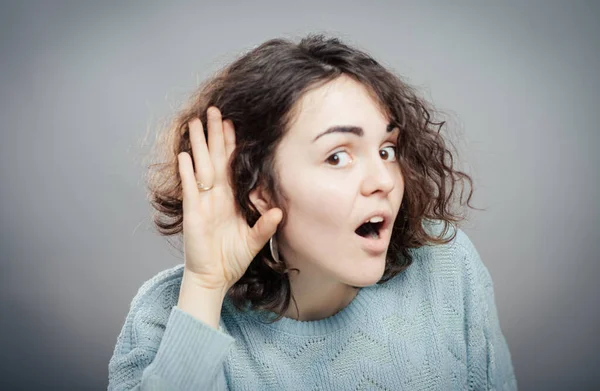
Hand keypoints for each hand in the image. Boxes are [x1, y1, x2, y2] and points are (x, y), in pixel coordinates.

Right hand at [177, 107, 281, 290]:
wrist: (214, 277)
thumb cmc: (232, 259)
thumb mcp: (254, 241)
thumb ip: (265, 226)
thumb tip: (280, 212)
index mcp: (230, 198)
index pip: (230, 164)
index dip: (230, 144)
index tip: (232, 123)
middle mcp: (216, 196)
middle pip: (214, 158)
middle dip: (214, 134)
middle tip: (214, 110)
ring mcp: (203, 202)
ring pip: (201, 167)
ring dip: (198, 145)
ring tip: (195, 123)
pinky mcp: (193, 213)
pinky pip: (190, 188)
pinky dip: (187, 172)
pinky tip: (185, 156)